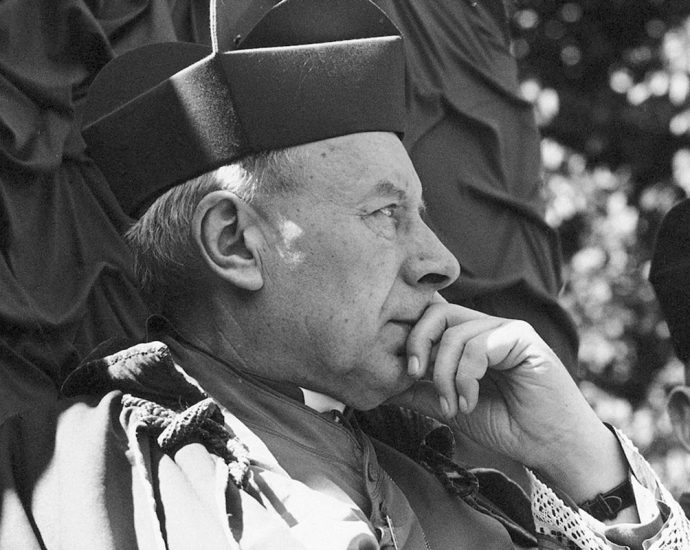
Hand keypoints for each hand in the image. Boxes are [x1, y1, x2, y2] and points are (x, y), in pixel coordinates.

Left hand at [391, 300, 630, 503]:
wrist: (550, 447)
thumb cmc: (506, 425)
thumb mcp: (450, 407)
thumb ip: (420, 392)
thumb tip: (381, 385)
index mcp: (468, 338)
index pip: (429, 318)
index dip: (410, 337)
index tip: (403, 372)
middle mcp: (485, 327)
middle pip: (436, 312)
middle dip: (418, 344)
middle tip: (415, 376)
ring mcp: (505, 329)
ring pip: (455, 334)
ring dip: (445, 376)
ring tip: (455, 407)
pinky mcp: (522, 337)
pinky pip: (479, 345)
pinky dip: (466, 378)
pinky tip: (471, 402)